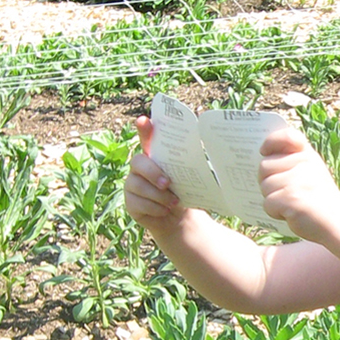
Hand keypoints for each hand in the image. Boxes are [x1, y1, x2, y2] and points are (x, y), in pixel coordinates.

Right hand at [123, 116, 187, 231]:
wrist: (179, 218)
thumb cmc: (184, 193)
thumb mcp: (189, 178)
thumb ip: (190, 163)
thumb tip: (209, 147)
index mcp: (154, 156)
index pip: (146, 138)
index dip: (144, 129)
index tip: (143, 120)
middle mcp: (139, 168)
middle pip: (138, 162)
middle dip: (153, 173)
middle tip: (168, 183)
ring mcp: (132, 184)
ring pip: (139, 186)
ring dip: (159, 196)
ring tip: (174, 202)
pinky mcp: (130, 202)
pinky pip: (139, 204)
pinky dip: (155, 209)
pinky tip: (164, 211)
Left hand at [259, 128, 339, 240]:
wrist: (338, 222)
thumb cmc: (318, 200)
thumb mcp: (311, 173)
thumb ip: (291, 163)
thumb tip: (262, 162)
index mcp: (308, 155)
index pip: (287, 136)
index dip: (271, 142)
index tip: (264, 151)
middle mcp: (304, 163)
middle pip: (265, 166)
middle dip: (267, 182)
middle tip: (284, 193)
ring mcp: (299, 179)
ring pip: (265, 186)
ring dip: (272, 199)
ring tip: (291, 204)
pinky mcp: (292, 197)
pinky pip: (268, 203)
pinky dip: (275, 212)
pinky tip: (291, 213)